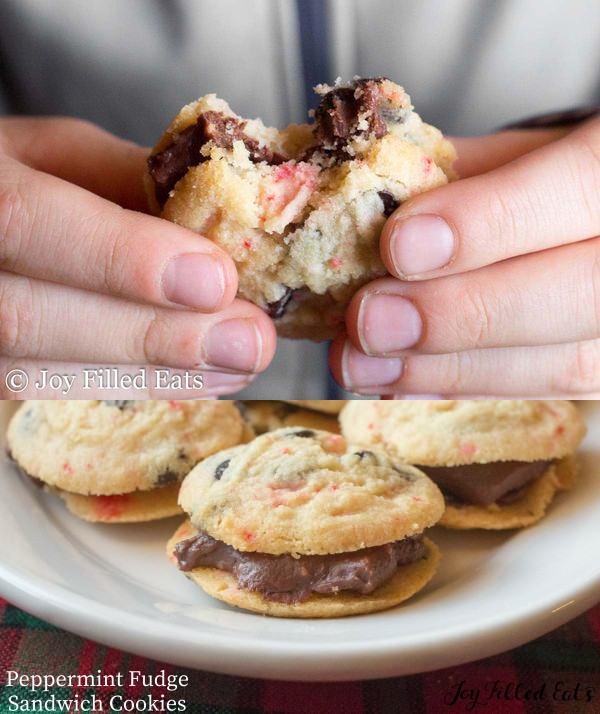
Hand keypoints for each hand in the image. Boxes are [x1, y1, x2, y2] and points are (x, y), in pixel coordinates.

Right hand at [0, 117, 275, 397]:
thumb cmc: (18, 174)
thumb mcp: (66, 154)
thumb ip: (131, 183)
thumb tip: (222, 234)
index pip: (27, 221)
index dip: (120, 257)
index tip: (214, 281)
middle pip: (29, 318)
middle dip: (152, 334)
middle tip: (247, 341)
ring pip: (38, 370)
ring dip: (154, 373)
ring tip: (237, 363)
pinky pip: (50, 389)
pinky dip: (134, 385)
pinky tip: (201, 379)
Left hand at [329, 118, 599, 396]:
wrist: (598, 223)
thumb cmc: (563, 179)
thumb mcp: (527, 153)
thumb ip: (469, 177)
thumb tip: (373, 211)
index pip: (583, 185)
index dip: (490, 221)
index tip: (401, 245)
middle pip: (582, 294)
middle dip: (460, 313)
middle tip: (369, 322)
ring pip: (566, 364)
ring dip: (449, 370)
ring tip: (365, 364)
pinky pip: (548, 392)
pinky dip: (467, 387)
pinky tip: (401, 383)